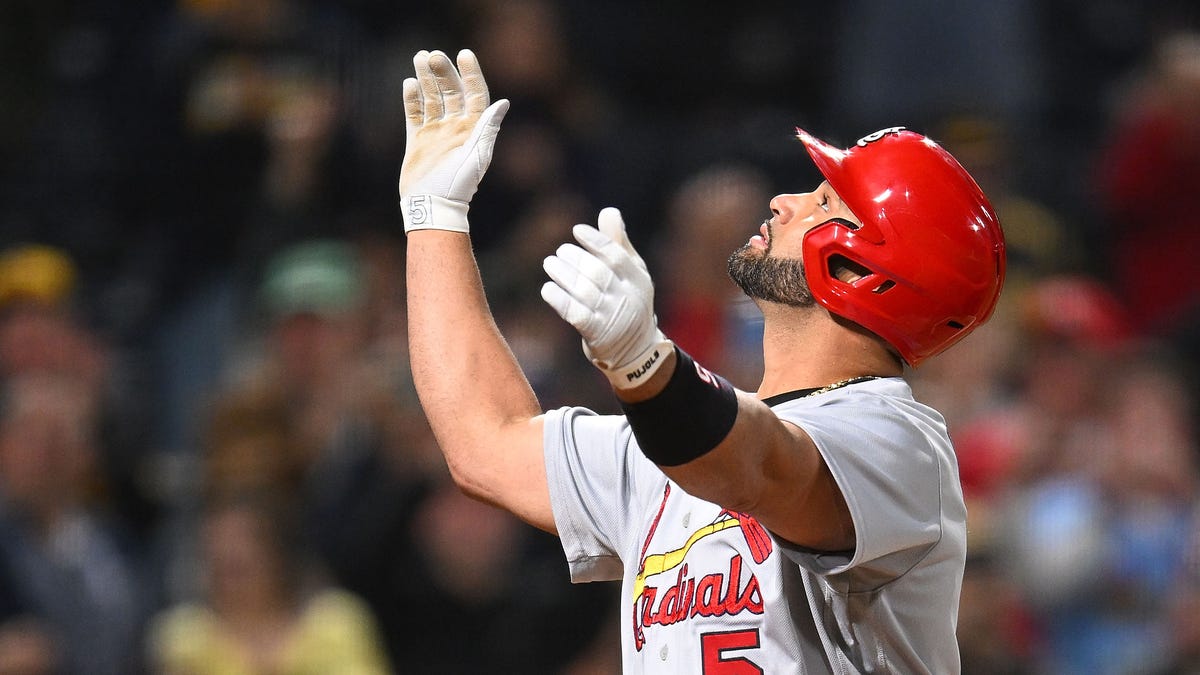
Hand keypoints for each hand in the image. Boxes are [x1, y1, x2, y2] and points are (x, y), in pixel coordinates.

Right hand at [399, 49, 508, 232]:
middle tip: (433, 55)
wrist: (432, 204)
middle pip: (451, 91)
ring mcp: (436, 132)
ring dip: (427, 78)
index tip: (464, 54)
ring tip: (420, 57)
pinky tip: (409, 83)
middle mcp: (456, 127)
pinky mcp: (418, 139)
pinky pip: (415, 113)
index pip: (475, 94)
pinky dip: (413, 98)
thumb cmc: (458, 184)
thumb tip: (503, 102)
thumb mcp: (477, 155)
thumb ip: (487, 128)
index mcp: (473, 129)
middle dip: (443, 72)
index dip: (471, 73)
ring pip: (432, 98)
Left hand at [541, 208, 673, 388]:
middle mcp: (627, 298)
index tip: (577, 231)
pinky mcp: (597, 335)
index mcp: (638, 279)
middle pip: (598, 273)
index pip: (616, 256)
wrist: (635, 351)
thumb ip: (618, 244)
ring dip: (563, 275)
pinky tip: (548, 288)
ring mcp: (613, 318)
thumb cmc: (629, 302)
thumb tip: (609, 212)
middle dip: (575, 258)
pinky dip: (559, 299)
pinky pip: (575, 314)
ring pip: (584, 292)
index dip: (595, 241)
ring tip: (550, 263)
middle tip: (560, 252)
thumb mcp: (632, 273)